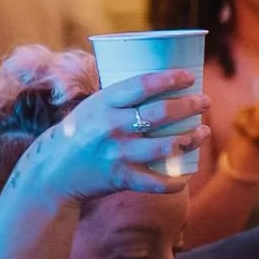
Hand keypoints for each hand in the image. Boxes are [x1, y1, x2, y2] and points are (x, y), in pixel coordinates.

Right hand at [28, 69, 207, 204]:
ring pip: (167, 145)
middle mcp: (112, 126)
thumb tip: (158, 82)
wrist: (53, 170)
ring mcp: (118, 153)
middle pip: (161, 113)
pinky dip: (177, 180)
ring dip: (191, 138)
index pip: (143, 85)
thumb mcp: (93, 107)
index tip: (189, 77)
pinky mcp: (122, 178)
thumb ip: (121, 98)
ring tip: (203, 131)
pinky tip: (187, 174)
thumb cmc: (79, 133)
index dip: (170, 79)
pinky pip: (158, 181)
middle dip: (189, 105)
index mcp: (104, 103)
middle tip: (204, 101)